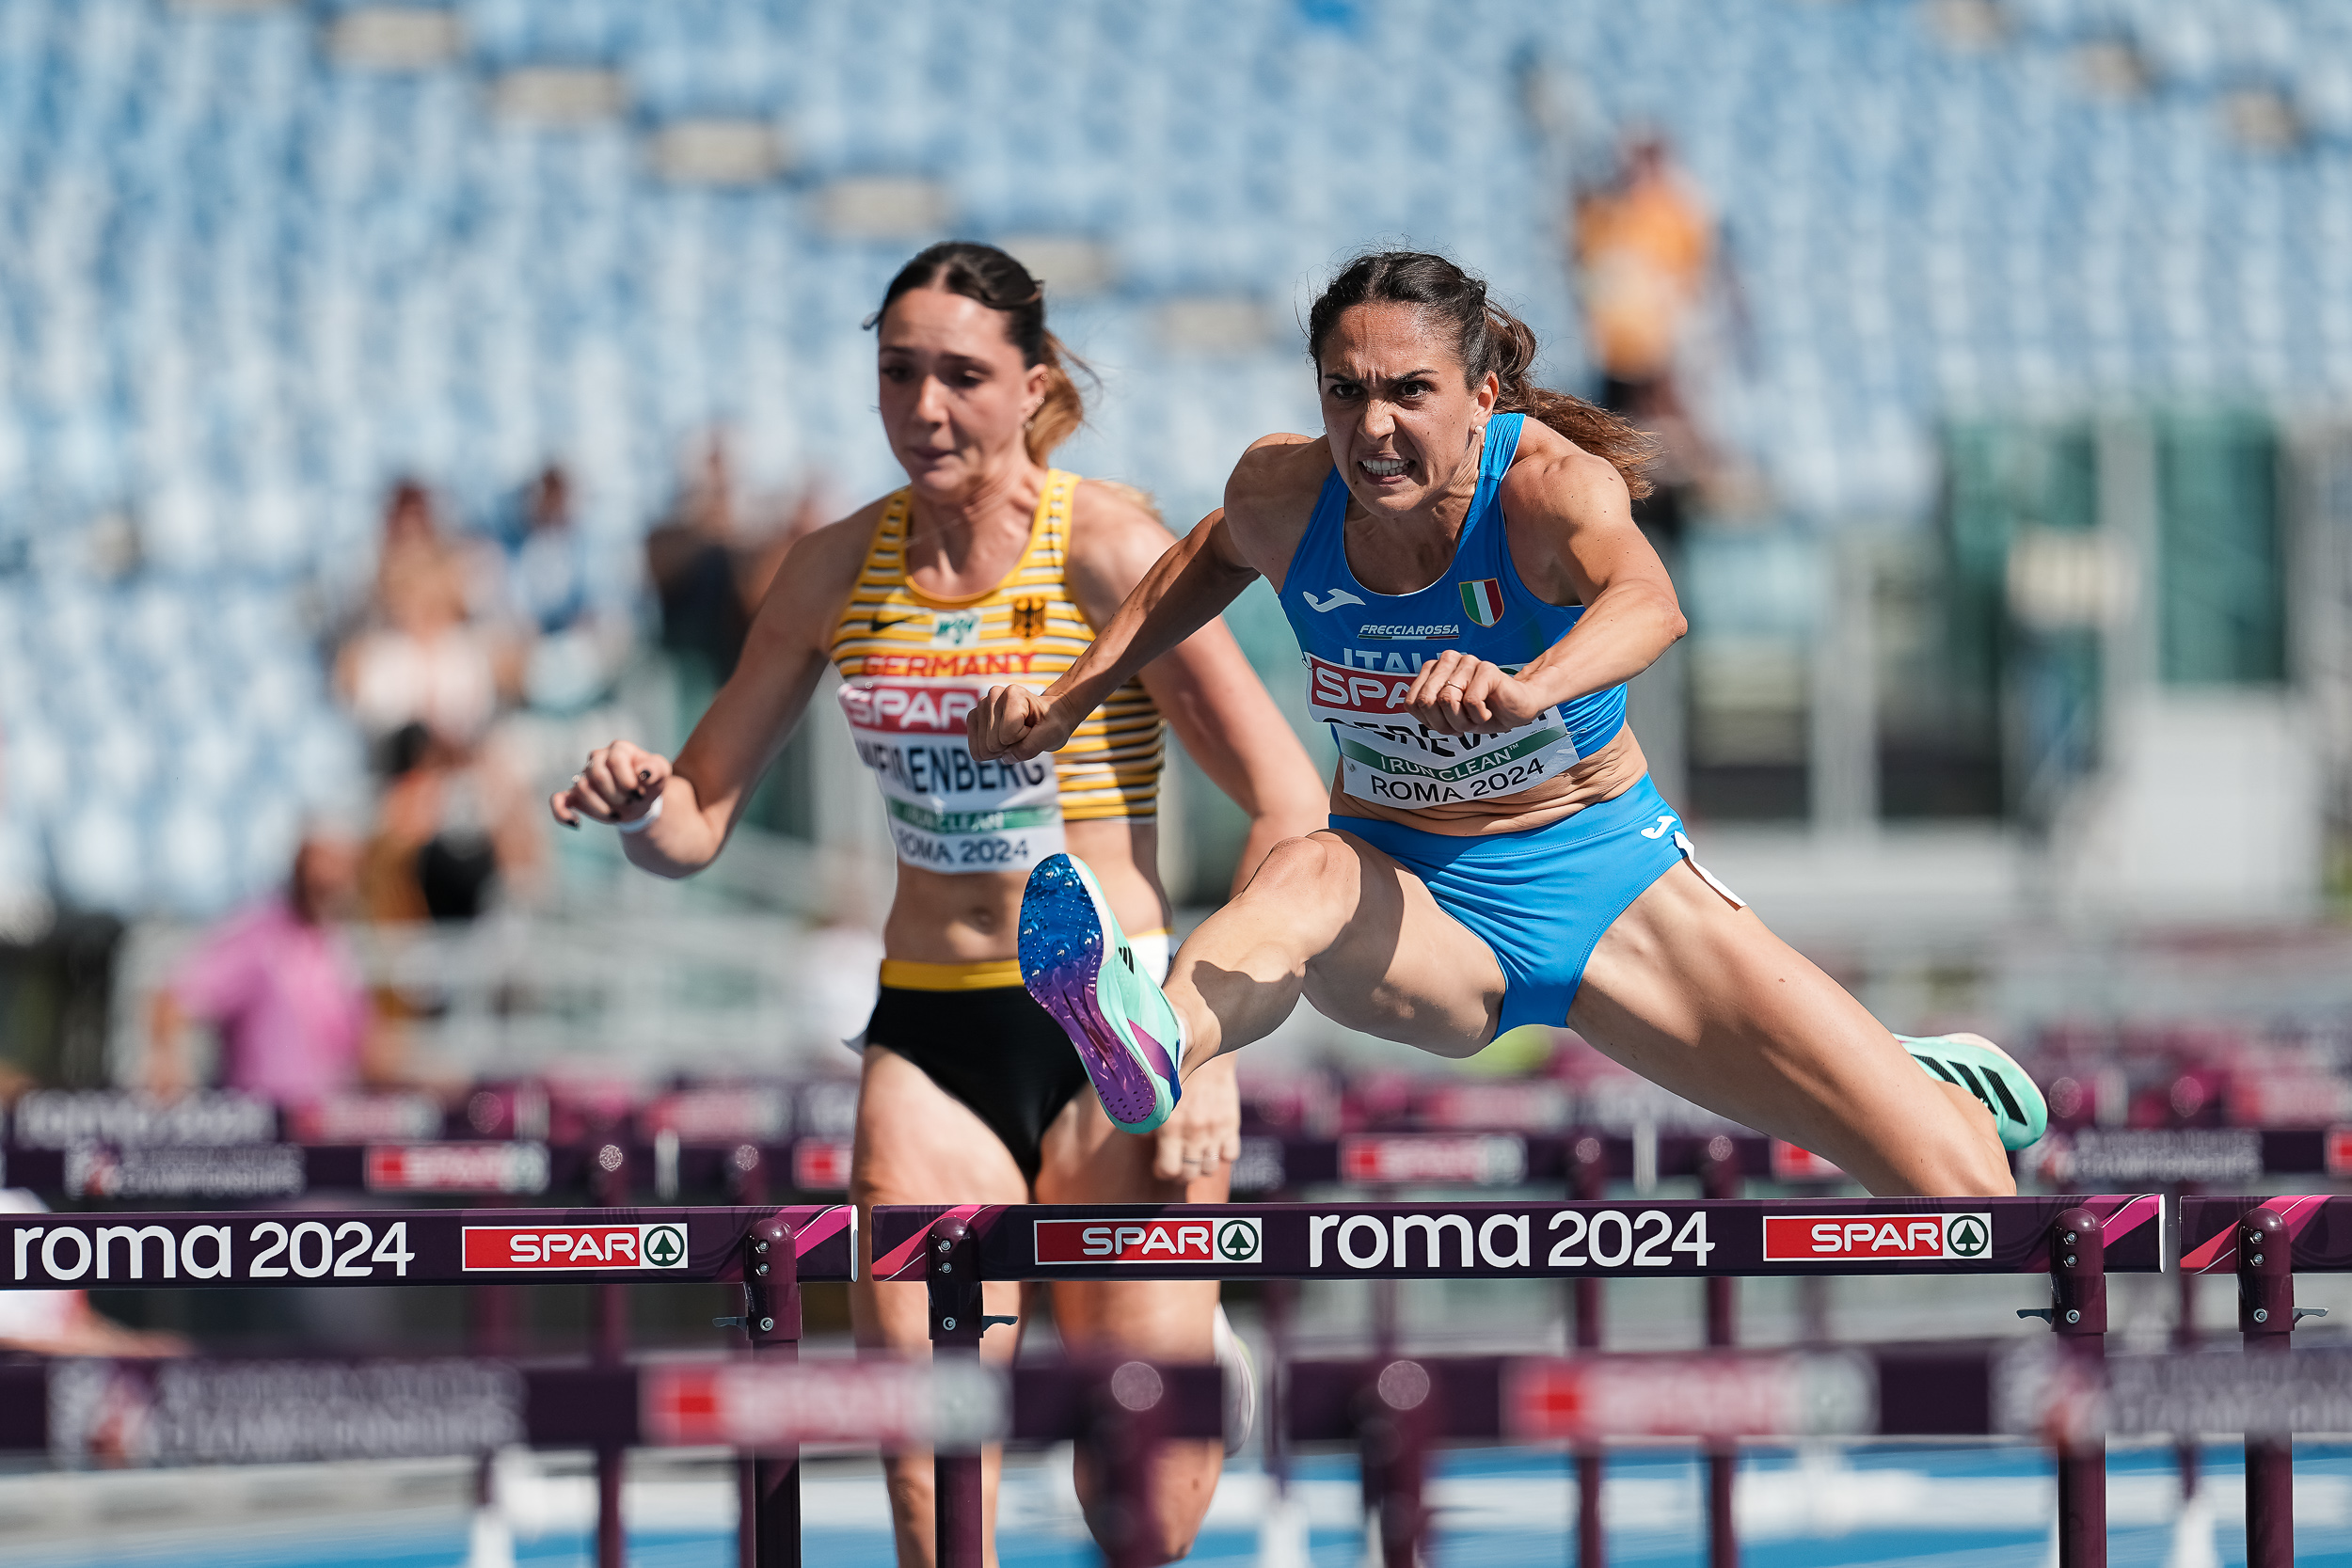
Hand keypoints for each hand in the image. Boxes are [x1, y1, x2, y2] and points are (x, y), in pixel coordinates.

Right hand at [551, 740, 671, 827]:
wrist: (640, 800)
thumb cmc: (649, 783)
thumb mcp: (661, 774)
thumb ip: (657, 769)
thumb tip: (643, 772)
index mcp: (618, 749)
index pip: (615, 760)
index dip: (627, 781)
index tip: (639, 793)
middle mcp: (597, 758)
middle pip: (597, 774)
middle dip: (616, 795)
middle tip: (629, 803)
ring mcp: (584, 776)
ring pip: (582, 789)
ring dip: (601, 808)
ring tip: (617, 815)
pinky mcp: (574, 795)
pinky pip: (558, 800)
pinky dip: (562, 812)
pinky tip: (576, 823)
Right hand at [968, 684, 1074, 761]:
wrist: (1046, 717)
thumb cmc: (1051, 723)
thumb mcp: (1052, 735)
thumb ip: (1031, 747)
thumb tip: (1006, 757)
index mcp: (1014, 694)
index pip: (1008, 735)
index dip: (1024, 740)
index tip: (1034, 729)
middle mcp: (994, 694)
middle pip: (993, 743)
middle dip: (1011, 746)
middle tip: (1024, 733)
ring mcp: (981, 705)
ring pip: (983, 748)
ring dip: (1002, 749)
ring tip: (1015, 735)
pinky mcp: (974, 717)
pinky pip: (975, 749)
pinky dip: (990, 753)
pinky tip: (1002, 741)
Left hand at [1153, 1055, 1240, 1183]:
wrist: (1207, 1057)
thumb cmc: (1177, 1076)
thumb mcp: (1157, 1098)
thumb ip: (1147, 1120)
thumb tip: (1143, 1138)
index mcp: (1170, 1126)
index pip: (1168, 1170)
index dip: (1163, 1171)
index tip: (1161, 1163)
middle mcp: (1193, 1132)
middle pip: (1188, 1175)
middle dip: (1181, 1173)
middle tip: (1179, 1162)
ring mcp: (1214, 1130)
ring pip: (1209, 1169)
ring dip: (1201, 1165)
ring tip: (1196, 1154)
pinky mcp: (1231, 1124)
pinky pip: (1230, 1156)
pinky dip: (1223, 1154)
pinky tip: (1214, 1143)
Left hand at [1403, 650, 1549, 735]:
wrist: (1515, 711)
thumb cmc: (1480, 712)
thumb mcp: (1446, 717)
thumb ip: (1427, 710)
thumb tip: (1419, 703)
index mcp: (1433, 669)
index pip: (1413, 702)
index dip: (1429, 722)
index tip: (1446, 723)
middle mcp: (1447, 660)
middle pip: (1427, 701)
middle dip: (1443, 723)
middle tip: (1462, 724)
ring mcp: (1468, 661)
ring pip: (1447, 700)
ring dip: (1462, 721)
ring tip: (1475, 717)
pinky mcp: (1487, 668)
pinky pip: (1471, 701)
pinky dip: (1479, 717)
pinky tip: (1487, 712)